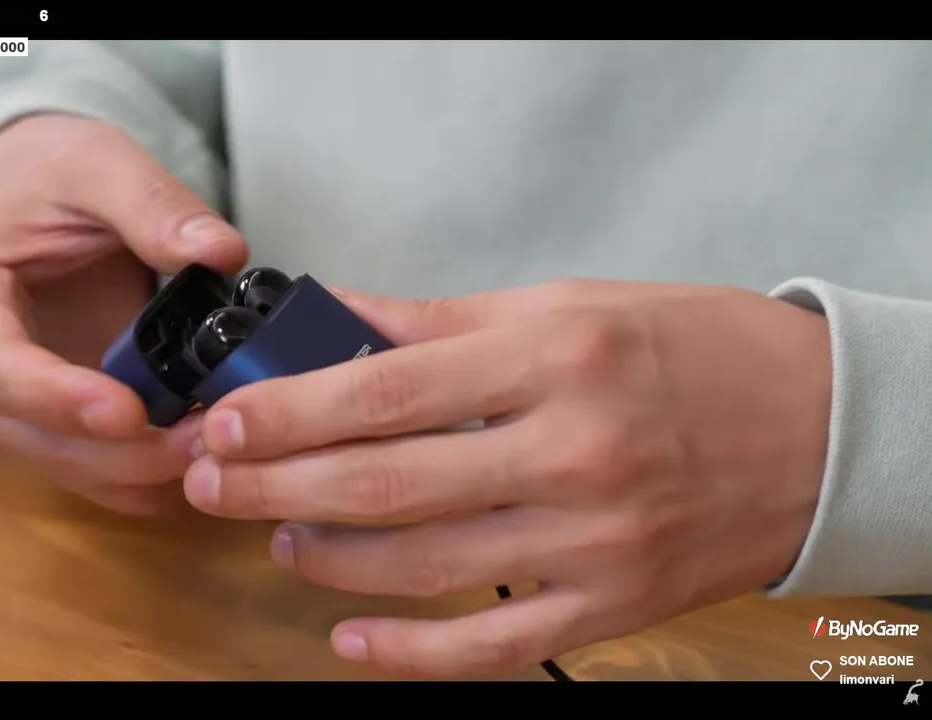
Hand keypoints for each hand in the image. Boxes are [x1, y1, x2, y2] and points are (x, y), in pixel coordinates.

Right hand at [0, 114, 246, 515]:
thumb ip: (151, 203)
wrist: (29, 197)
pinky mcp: (42, 425)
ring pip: (59, 466)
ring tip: (215, 447)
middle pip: (28, 435)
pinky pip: (86, 471)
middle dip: (117, 452)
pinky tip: (199, 461)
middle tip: (202, 439)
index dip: (56, 398)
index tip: (128, 412)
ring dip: (136, 472)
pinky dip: (141, 477)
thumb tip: (219, 250)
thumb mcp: (95, 163)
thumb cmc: (45, 175)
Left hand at [184, 279, 831, 675]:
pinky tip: (349, 638)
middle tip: (212, 483)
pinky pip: (493, 647)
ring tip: (277, 537)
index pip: (385, 391)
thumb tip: (335, 318)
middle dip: (278, 485)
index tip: (224, 421)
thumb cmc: (690, 351)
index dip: (288, 411)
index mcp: (553, 357)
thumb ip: (440, 321)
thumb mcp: (567, 305)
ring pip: (425, 565)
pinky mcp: (612, 603)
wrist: (818, 426)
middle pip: (386, 480)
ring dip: (330, 558)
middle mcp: (571, 449)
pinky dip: (411, 654)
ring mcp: (593, 537)